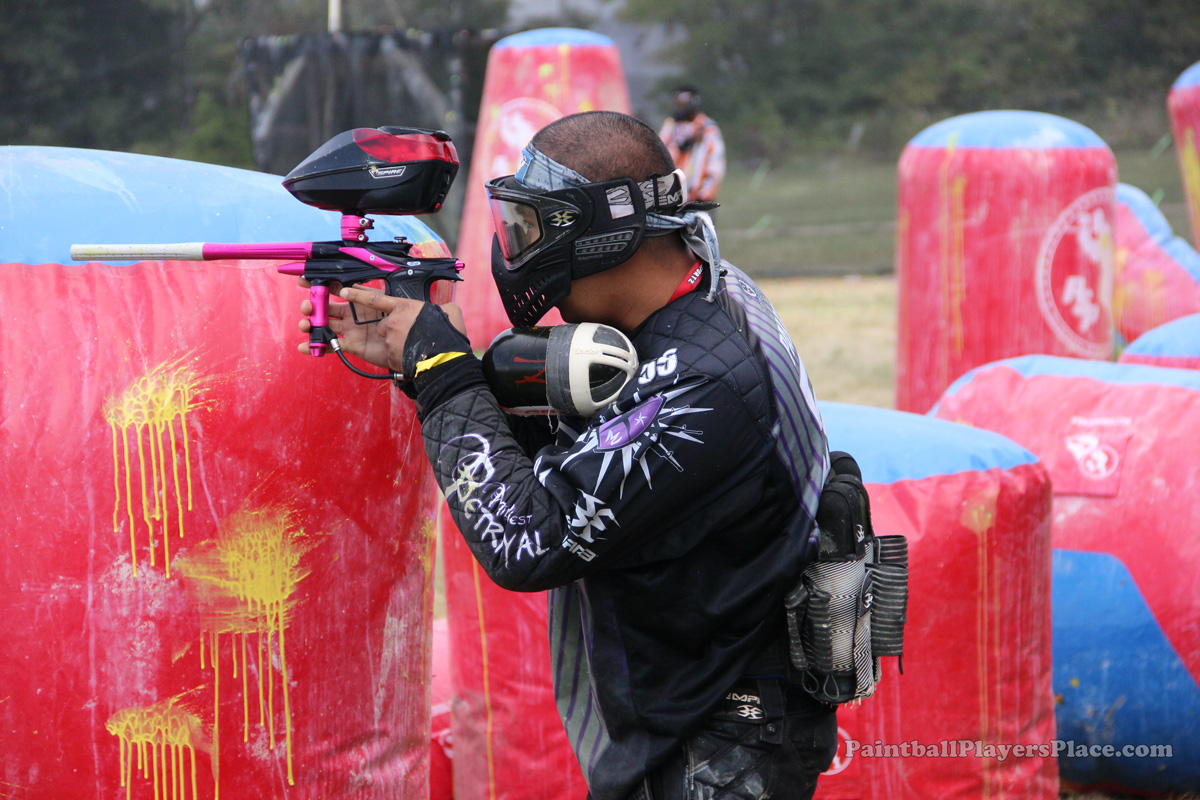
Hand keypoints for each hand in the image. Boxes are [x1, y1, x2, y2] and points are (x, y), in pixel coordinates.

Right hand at [299, 283, 465, 375]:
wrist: (416, 350)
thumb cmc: (410, 325)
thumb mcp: (398, 306)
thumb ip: (377, 298)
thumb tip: (351, 291)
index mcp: (363, 301)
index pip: (340, 289)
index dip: (323, 285)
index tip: (306, 281)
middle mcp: (354, 314)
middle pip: (328, 307)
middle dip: (314, 305)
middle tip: (306, 306)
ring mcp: (351, 330)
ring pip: (326, 325)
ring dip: (312, 324)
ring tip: (304, 324)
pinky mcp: (352, 346)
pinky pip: (331, 345)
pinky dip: (317, 346)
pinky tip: (304, 346)